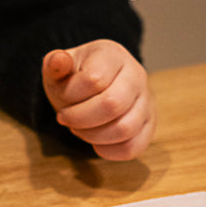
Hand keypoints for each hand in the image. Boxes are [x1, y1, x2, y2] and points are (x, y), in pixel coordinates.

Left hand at [42, 39, 155, 159]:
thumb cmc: (75, 77)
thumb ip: (56, 63)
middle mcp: (136, 75)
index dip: (71, 95)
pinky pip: (133, 147)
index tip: (63, 99)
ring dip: (93, 136)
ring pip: (125, 128)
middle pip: (112, 104)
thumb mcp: (60, 67)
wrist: (92, 87)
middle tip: (66, 118)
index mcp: (113, 55)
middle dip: (80, 118)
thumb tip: (59, 61)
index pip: (94, 79)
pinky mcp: (149, 125)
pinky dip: (109, 151)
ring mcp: (147, 101)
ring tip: (80, 129)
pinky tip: (95, 142)